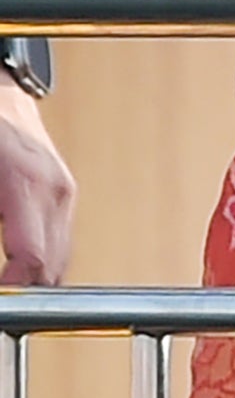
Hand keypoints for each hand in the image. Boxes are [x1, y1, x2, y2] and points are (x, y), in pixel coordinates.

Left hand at [0, 90, 71, 286]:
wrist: (1, 94)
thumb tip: (4, 272)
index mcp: (27, 185)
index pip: (34, 259)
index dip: (16, 289)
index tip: (6, 303)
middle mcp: (54, 191)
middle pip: (53, 267)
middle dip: (29, 291)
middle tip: (10, 301)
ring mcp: (64, 192)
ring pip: (61, 259)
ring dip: (37, 277)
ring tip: (14, 285)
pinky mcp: (65, 193)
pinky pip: (60, 241)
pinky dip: (43, 260)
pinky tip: (20, 264)